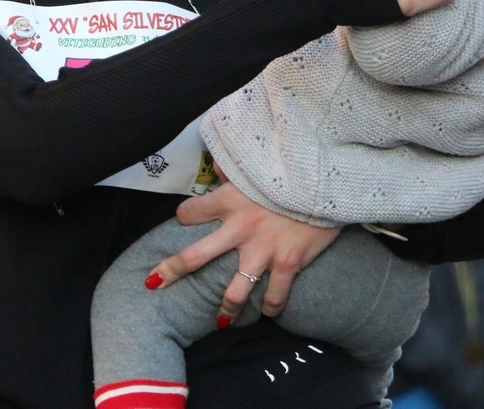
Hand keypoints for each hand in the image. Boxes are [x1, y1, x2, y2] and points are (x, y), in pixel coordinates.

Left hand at [146, 180, 339, 324]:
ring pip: (234, 291)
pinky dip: (271, 307)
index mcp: (228, 199)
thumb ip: (232, 167)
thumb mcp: (256, 164)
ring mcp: (262, 250)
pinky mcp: (288, 263)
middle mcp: (238, 228)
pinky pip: (274, 296)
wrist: (328, 180)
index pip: (190, 212)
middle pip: (194, 257)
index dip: (185, 215)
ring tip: (221, 320)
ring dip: (226, 308)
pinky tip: (268, 312)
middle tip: (155, 282)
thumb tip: (215, 166)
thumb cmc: (291, 169)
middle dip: (171, 271)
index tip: (185, 219)